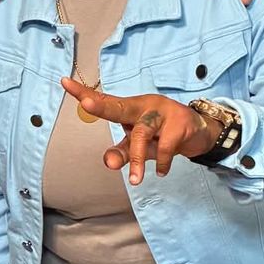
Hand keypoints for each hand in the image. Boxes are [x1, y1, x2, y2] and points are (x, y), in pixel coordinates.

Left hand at [61, 79, 216, 184]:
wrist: (199, 131)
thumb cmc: (162, 134)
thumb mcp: (139, 145)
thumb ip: (122, 153)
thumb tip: (108, 163)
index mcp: (131, 108)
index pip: (105, 100)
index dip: (84, 93)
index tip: (64, 82)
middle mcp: (144, 105)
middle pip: (120, 106)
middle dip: (102, 106)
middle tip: (86, 104)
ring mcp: (162, 111)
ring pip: (142, 134)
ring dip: (137, 159)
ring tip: (135, 181)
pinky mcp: (180, 122)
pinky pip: (166, 146)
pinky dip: (162, 162)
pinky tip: (161, 171)